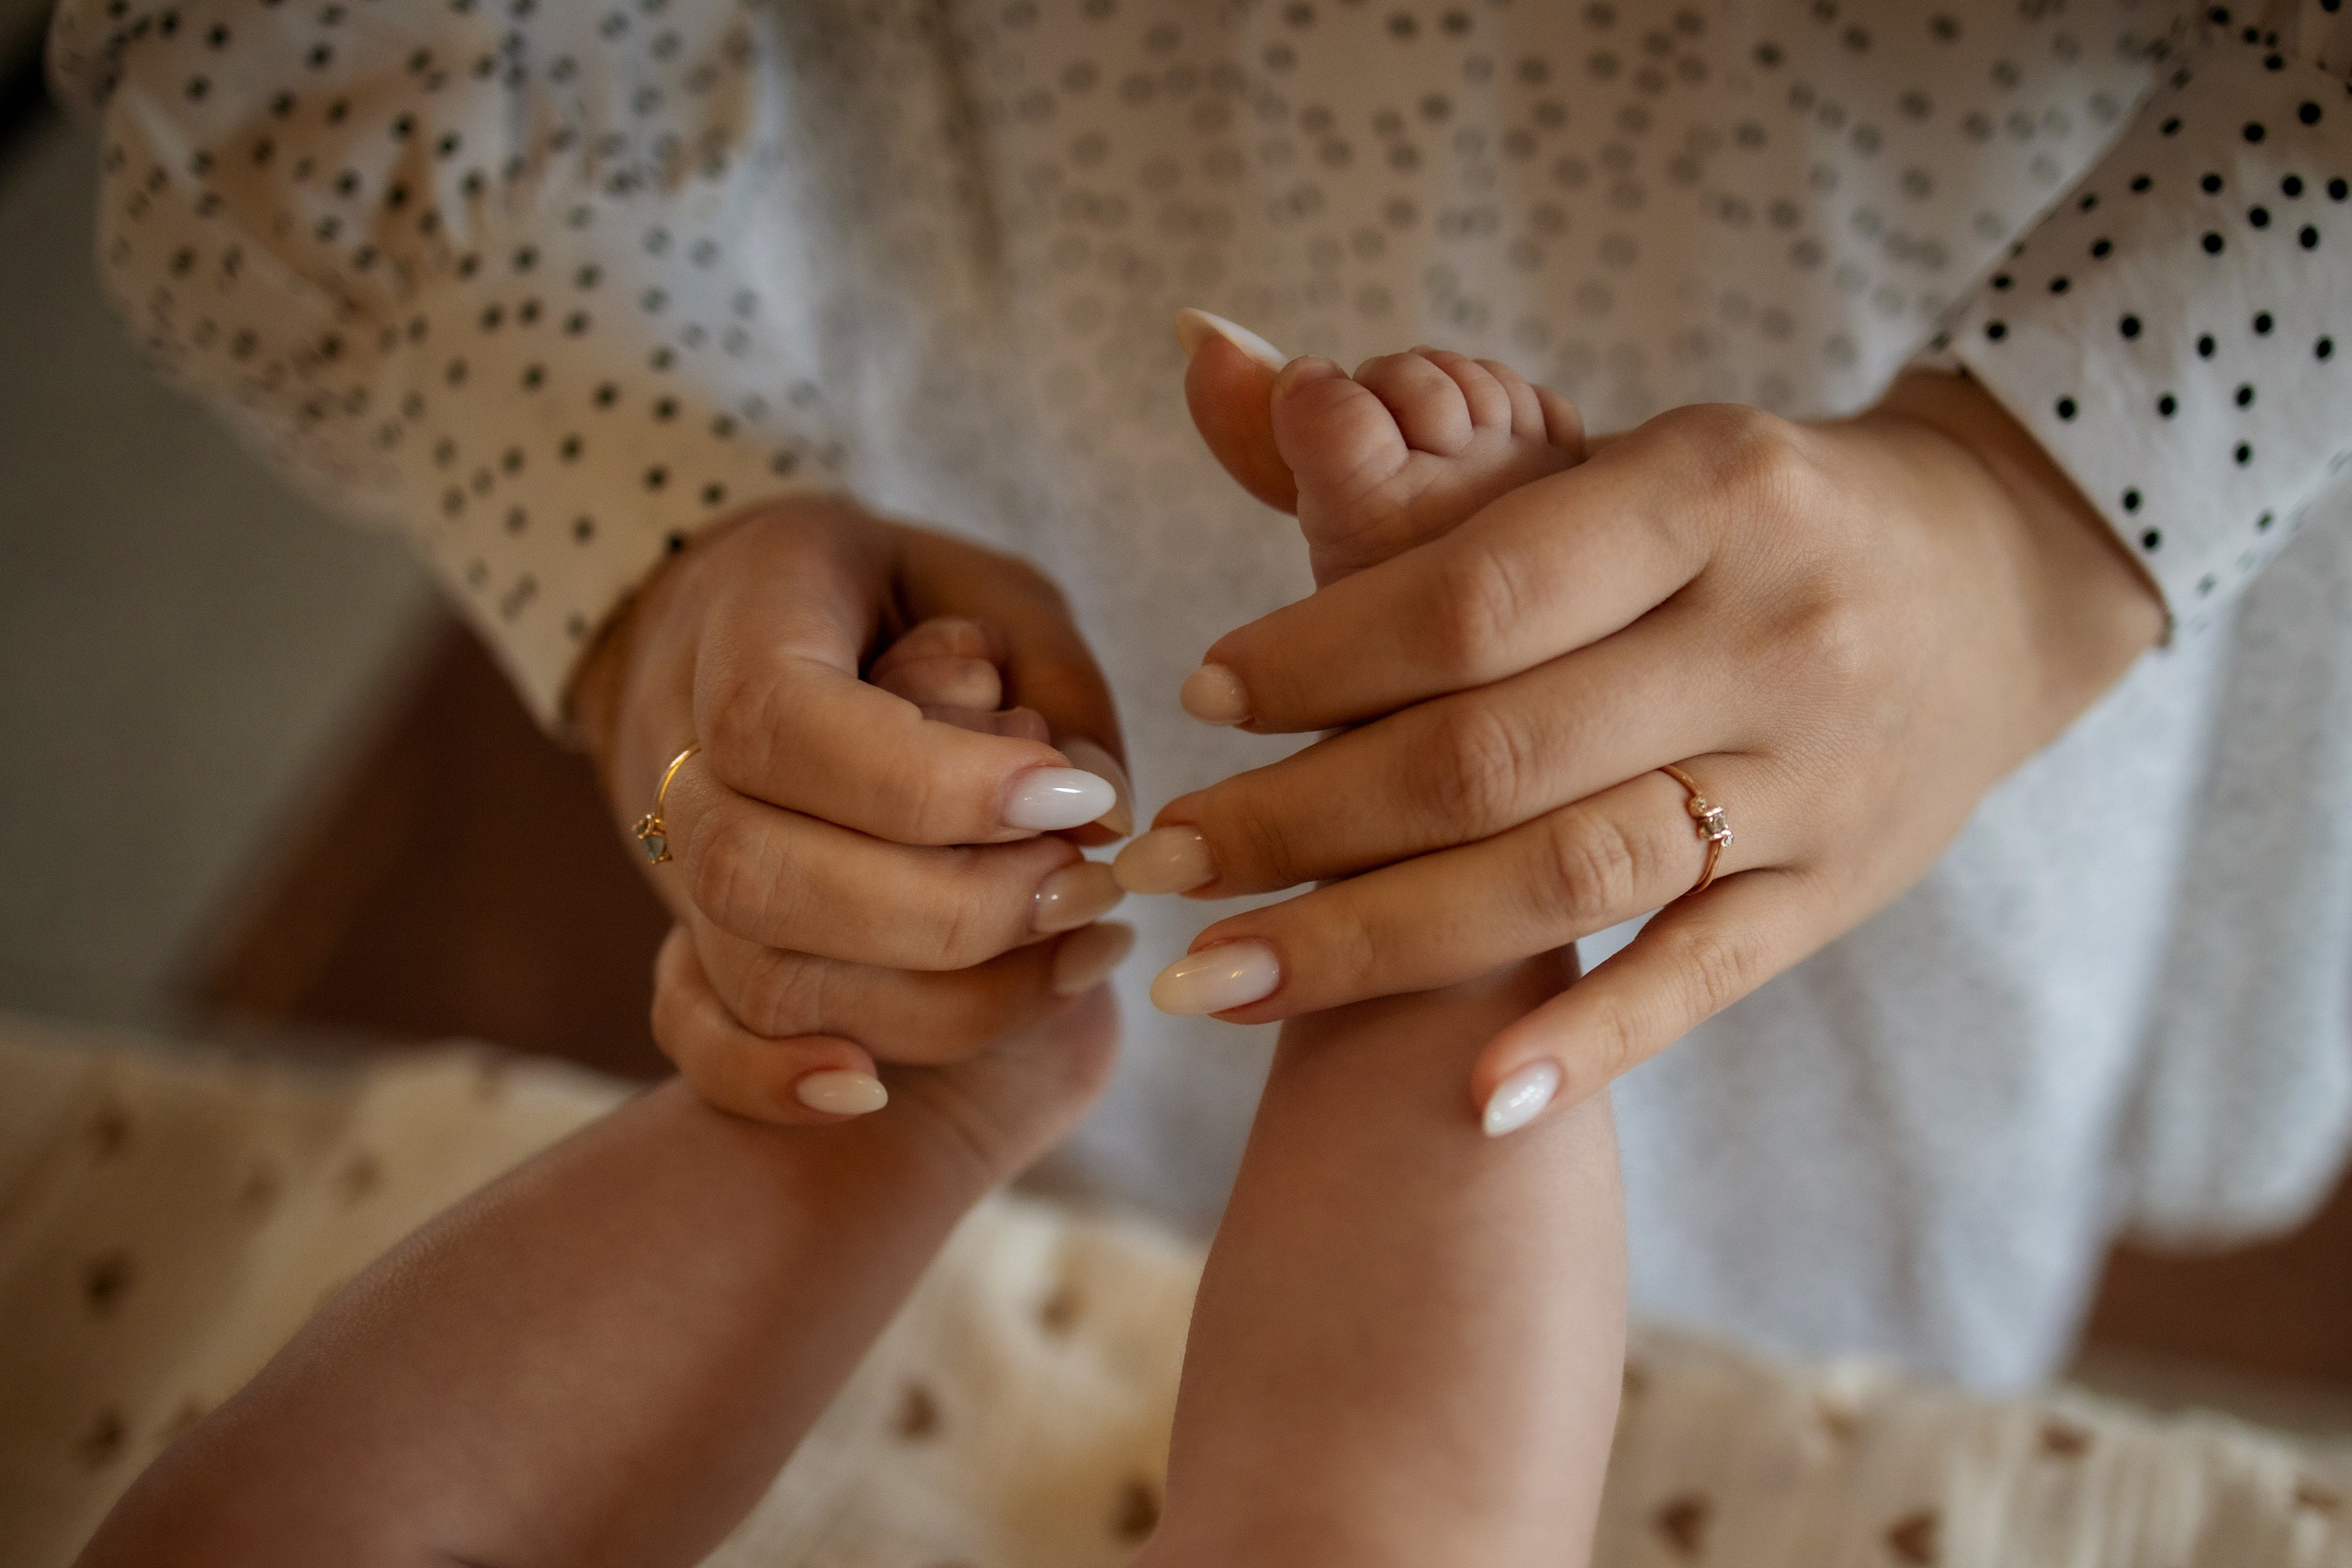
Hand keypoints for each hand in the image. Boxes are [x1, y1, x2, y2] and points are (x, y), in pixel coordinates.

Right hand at [571, 496, 1136, 1123]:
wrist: (757, 622)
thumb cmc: (908, 602)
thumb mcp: (1000, 591)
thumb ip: (1055, 680)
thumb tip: (1095, 813)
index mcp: (747, 617)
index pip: (784, 723)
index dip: (932, 785)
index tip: (1073, 798)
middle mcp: (681, 746)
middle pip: (760, 872)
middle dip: (953, 909)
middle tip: (1089, 883)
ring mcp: (673, 853)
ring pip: (759, 972)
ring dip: (938, 997)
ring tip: (1078, 945)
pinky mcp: (689, 934)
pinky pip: (693, 1030)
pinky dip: (768, 1080)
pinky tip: (873, 1091)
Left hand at [1140, 370, 2163, 1122]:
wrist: (2000, 575)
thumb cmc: (1750, 509)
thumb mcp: (1615, 451)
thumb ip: (1402, 446)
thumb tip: (1200, 349)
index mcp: (1708, 490)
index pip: (1478, 597)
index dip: (1321, 654)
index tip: (1200, 696)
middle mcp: (1770, 634)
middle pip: (1492, 754)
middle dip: (1297, 820)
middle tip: (1156, 863)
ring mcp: (1814, 775)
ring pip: (1570, 873)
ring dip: (1377, 942)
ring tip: (1217, 977)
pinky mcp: (1841, 886)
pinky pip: (1703, 977)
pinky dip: (1590, 1041)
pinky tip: (1469, 1101)